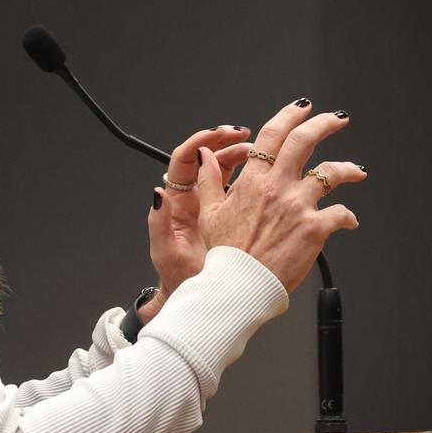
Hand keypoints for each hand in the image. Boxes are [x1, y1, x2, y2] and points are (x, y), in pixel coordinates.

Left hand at [146, 126, 251, 303]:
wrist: (203, 298)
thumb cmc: (180, 277)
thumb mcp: (167, 252)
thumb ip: (159, 222)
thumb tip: (157, 193)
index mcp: (179, 202)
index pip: (184, 160)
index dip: (200, 142)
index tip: (218, 134)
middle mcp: (197, 198)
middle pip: (210, 157)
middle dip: (228, 141)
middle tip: (247, 135)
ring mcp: (217, 204)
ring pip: (230, 168)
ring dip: (247, 155)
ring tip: (264, 152)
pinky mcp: (235, 213)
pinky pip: (245, 185)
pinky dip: (259, 175)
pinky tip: (273, 172)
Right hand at [198, 99, 365, 292]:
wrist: (240, 285)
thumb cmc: (226, 255)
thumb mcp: (210, 212)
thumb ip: (209, 180)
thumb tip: (205, 157)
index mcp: (252, 182)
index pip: (273, 135)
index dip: (290, 115)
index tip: (301, 108)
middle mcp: (277, 188)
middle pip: (305, 141)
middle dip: (324, 124)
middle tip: (336, 119)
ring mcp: (298, 206)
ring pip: (331, 173)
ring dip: (348, 168)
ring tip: (357, 170)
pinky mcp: (315, 229)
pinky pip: (341, 214)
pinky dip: (348, 216)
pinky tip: (349, 220)